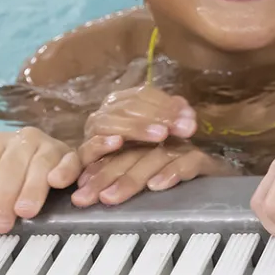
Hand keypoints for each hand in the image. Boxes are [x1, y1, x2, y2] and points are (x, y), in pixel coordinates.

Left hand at [0, 127, 78, 232]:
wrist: (32, 183)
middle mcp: (21, 139)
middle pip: (12, 163)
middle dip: (5, 195)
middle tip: (1, 223)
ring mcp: (48, 146)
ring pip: (41, 161)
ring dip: (33, 187)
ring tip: (26, 211)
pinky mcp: (71, 156)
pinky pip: (71, 159)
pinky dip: (66, 170)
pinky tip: (59, 184)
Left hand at [71, 138, 236, 206]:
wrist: (223, 186)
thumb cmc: (179, 185)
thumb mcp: (145, 181)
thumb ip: (119, 181)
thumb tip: (83, 195)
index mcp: (144, 145)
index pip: (116, 152)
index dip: (96, 168)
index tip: (79, 190)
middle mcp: (162, 143)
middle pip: (130, 153)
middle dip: (106, 175)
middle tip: (88, 198)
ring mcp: (183, 149)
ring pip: (154, 157)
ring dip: (131, 178)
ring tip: (111, 198)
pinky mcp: (204, 160)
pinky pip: (188, 161)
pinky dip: (172, 172)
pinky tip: (157, 186)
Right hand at [78, 85, 196, 166]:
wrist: (111, 179)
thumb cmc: (143, 152)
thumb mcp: (162, 133)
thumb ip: (174, 121)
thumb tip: (188, 117)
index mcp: (122, 102)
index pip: (144, 95)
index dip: (167, 105)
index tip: (190, 119)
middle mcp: (105, 113)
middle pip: (129, 106)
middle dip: (159, 116)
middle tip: (184, 129)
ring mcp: (91, 133)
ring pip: (110, 122)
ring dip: (137, 127)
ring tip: (161, 135)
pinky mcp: (84, 155)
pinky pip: (88, 147)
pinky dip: (101, 143)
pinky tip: (118, 142)